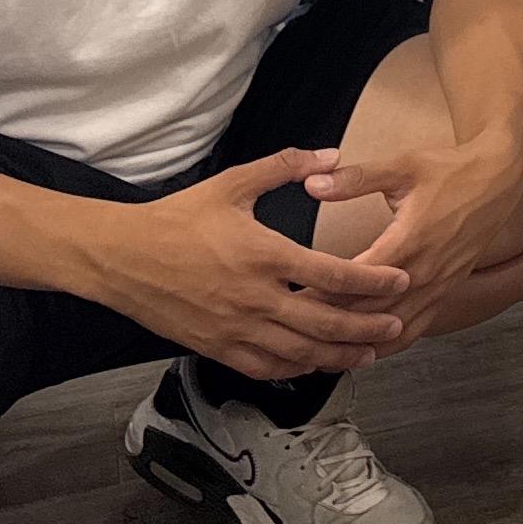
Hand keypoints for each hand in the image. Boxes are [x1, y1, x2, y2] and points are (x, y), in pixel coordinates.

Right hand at [95, 149, 408, 381]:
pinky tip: (316, 364)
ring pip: (299, 353)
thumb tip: (332, 154)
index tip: (401, 282)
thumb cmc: (178, 218)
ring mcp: (235, 329)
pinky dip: (297, 369)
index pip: (332, 275)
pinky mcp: (217, 348)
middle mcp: (255, 298)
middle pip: (324, 323)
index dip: (372, 282)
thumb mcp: (233, 183)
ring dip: (339, 356)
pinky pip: (265, 367)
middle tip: (399, 325)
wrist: (122, 258)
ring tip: (370, 353)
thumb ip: (286, 166)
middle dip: (366, 327)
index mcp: (264, 255)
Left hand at [303, 130, 522, 341]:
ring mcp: (438, 285)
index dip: (322, 292)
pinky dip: (391, 345)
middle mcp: (424, 271)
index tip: (291, 298)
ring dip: (358, 343)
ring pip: (393, 329)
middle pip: (370, 312)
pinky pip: (417, 329)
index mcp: (409, 240)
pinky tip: (369, 353)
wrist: (497, 179)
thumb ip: (356, 178)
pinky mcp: (447, 290)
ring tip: (323, 357)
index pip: (356, 279)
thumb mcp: (402, 166)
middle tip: (295, 331)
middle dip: (331, 322)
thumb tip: (312, 183)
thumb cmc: (450, 170)